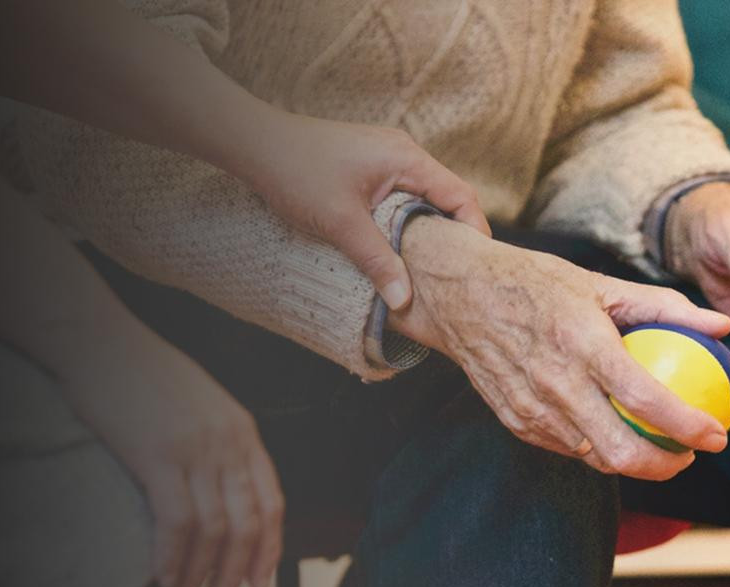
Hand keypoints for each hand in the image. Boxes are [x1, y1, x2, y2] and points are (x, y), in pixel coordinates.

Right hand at [64, 328, 283, 586]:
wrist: (101, 341)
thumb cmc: (142, 374)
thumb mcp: (200, 404)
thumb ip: (218, 442)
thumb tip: (218, 488)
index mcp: (243, 430)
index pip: (272, 502)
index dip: (269, 548)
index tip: (259, 580)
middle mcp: (229, 442)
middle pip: (247, 523)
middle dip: (235, 570)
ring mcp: (196, 448)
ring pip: (215, 528)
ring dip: (202, 571)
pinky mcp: (158, 455)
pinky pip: (177, 520)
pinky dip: (173, 556)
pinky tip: (164, 575)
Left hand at [238, 108, 490, 308]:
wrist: (254, 143)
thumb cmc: (296, 172)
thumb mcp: (341, 223)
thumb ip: (377, 260)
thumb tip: (404, 300)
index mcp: (407, 159)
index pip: (460, 196)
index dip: (474, 232)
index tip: (476, 267)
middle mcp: (403, 153)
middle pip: (446, 197)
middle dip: (452, 236)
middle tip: (454, 276)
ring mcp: (385, 157)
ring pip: (421, 198)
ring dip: (425, 230)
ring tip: (427, 268)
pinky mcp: (368, 165)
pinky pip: (400, 195)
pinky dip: (404, 220)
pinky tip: (394, 247)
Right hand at [389, 217, 729, 480]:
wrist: (461, 295)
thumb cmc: (537, 283)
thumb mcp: (602, 283)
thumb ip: (665, 306)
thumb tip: (721, 325)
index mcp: (583, 344)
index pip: (646, 400)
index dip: (689, 427)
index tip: (717, 434)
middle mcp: (557, 384)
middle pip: (621, 452)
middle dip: (666, 466)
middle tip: (690, 454)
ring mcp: (532, 409)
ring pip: (595, 458)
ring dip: (634, 461)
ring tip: (659, 446)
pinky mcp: (516, 422)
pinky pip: (568, 448)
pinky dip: (597, 447)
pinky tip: (615, 432)